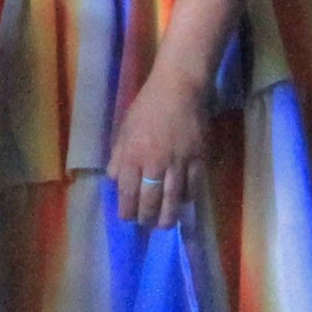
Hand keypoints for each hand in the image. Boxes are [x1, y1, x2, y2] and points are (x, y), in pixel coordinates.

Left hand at [102, 77, 208, 230]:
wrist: (179, 87)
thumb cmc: (148, 105)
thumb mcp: (124, 128)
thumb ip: (118, 155)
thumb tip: (113, 179)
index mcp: (133, 154)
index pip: (127, 191)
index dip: (127, 209)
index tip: (128, 218)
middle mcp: (154, 162)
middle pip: (150, 199)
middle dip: (146, 217)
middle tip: (146, 224)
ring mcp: (178, 162)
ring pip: (173, 198)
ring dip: (168, 215)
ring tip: (165, 224)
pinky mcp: (198, 158)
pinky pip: (194, 186)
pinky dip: (188, 198)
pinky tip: (185, 204)